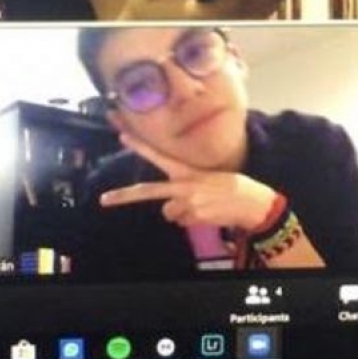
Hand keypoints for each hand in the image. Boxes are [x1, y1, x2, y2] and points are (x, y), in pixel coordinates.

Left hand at [98, 133, 277, 232]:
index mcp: (188, 171)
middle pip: (148, 192)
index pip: (160, 156)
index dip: (141, 146)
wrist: (254, 203)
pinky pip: (182, 222)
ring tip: (202, 206)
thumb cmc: (232, 188)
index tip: (122, 136)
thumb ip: (186, 186)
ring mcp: (188, 203)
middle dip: (123, 197)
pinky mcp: (194, 217)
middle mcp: (185, 186)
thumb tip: (168, 207)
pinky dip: (191, 221)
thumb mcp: (208, 178)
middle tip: (103, 200)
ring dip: (180, 213)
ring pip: (169, 214)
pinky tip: (208, 214)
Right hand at [116, 0, 299, 21]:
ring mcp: (221, 34)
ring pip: (256, 15)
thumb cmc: (141, 15)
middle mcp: (214, 29)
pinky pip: (251, 18)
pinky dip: (266, 3)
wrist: (138, 45)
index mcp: (196, 18)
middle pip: (253, 8)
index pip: (233, 0)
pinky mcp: (224, 33)